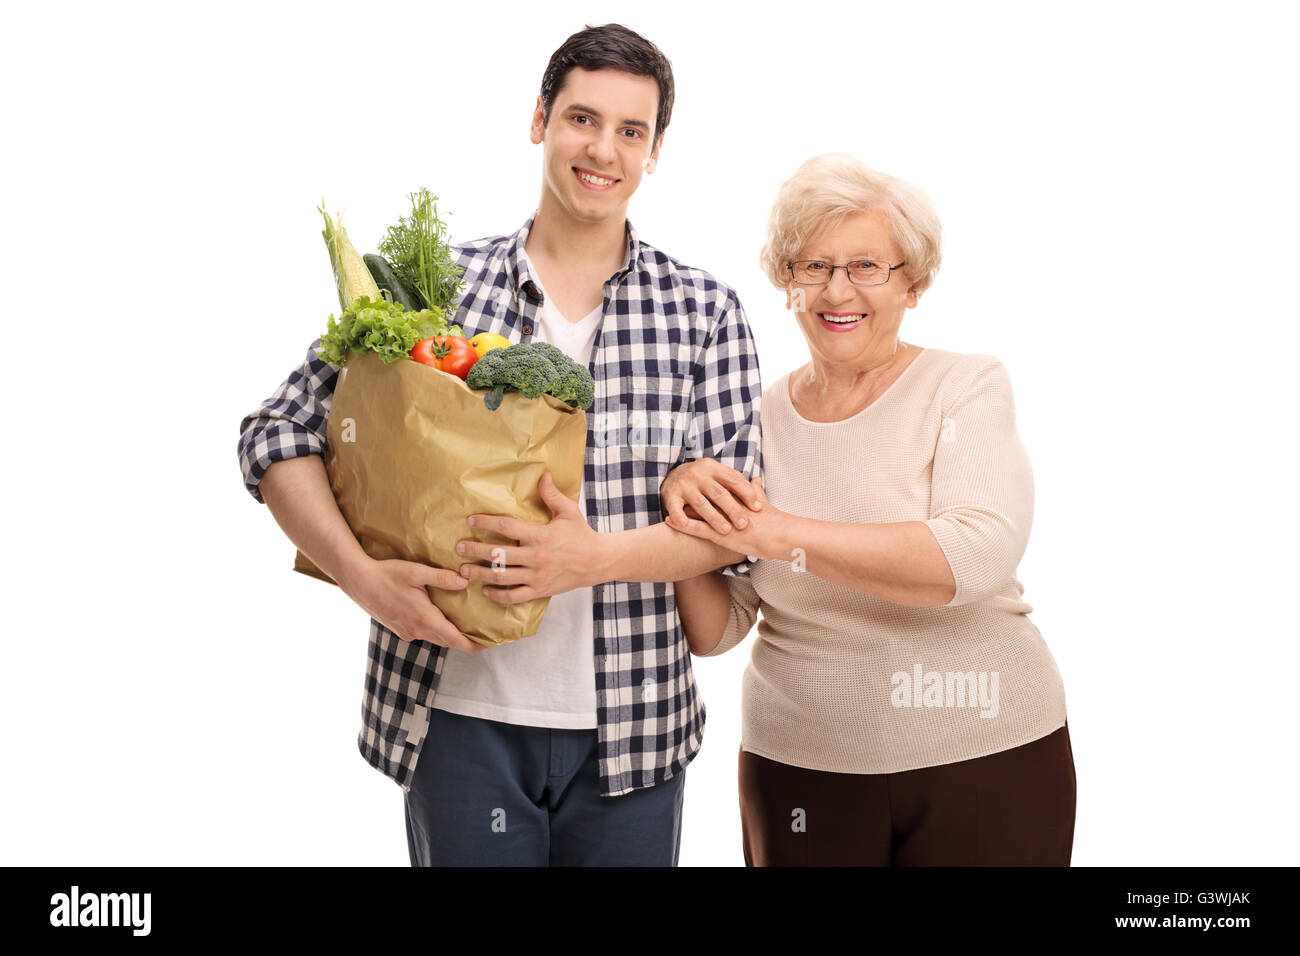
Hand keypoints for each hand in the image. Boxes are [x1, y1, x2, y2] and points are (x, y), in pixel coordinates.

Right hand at [341, 557, 484, 652]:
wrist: (358, 581)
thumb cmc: (387, 574)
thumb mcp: (417, 572)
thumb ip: (442, 577)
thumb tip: (465, 580)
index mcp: (424, 619)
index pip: (455, 640)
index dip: (473, 645)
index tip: (488, 644)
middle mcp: (416, 630)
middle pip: (447, 642)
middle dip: (465, 641)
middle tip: (482, 634)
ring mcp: (406, 631)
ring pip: (434, 638)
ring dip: (450, 636)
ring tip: (466, 627)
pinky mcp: (399, 629)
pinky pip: (423, 634)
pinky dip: (436, 631)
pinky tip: (440, 619)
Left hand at [455, 472, 600, 604]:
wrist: (598, 562)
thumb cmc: (581, 534)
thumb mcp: (568, 511)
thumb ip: (552, 495)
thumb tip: (543, 475)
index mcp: (540, 535)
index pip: (507, 527)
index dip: (486, 522)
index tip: (470, 521)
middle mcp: (536, 557)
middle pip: (498, 554)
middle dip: (475, 550)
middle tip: (459, 547)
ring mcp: (537, 576)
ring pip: (501, 577)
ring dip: (480, 573)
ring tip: (464, 570)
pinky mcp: (540, 590)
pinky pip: (514, 596)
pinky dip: (498, 595)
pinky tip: (486, 590)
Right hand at [660, 458, 763, 533]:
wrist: (670, 475)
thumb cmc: (701, 479)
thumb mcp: (717, 474)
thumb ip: (735, 480)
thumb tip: (759, 483)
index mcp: (713, 468)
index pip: (733, 480)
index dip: (747, 493)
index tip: (758, 508)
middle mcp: (698, 474)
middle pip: (719, 493)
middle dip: (733, 509)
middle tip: (744, 524)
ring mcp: (684, 485)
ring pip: (701, 503)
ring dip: (714, 517)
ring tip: (726, 531)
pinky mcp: (671, 495)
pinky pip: (675, 507)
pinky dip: (680, 516)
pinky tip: (686, 525)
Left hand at [664, 475, 787, 560]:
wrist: (782, 536)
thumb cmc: (775, 522)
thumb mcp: (763, 502)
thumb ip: (756, 490)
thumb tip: (755, 478)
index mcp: (736, 496)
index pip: (714, 487)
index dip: (700, 483)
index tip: (689, 479)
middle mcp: (726, 505)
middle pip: (701, 496)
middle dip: (685, 493)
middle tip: (672, 487)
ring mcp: (723, 520)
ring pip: (695, 511)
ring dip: (679, 508)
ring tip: (663, 504)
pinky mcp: (721, 535)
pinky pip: (697, 529)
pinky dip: (682, 524)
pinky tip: (669, 522)